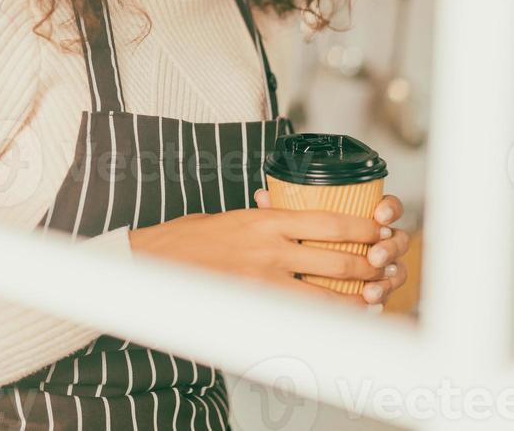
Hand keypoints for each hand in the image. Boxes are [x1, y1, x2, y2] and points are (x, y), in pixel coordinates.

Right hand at [128, 198, 406, 312]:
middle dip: (370, 265)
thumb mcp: (235, 217)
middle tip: (387, 266)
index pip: (330, 222)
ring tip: (375, 299)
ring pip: (326, 295)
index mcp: (267, 220)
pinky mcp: (254, 307)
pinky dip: (326, 322)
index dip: (363, 229)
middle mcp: (270, 249)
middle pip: (337, 259)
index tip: (380, 230)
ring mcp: (264, 282)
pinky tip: (342, 324)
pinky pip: (300, 318)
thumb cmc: (190, 239)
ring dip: (357, 299)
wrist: (153, 264)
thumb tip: (295, 221)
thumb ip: (267, 220)